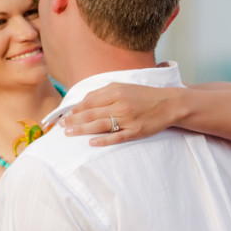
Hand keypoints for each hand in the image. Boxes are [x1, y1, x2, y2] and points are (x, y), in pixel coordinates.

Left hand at [59, 83, 180, 145]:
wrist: (169, 103)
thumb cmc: (143, 96)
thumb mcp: (123, 87)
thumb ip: (103, 93)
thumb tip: (82, 102)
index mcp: (116, 92)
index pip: (90, 101)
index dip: (76, 109)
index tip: (65, 115)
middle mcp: (120, 104)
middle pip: (91, 113)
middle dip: (74, 120)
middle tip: (61, 126)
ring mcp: (128, 119)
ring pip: (100, 125)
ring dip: (82, 129)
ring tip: (69, 133)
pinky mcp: (135, 131)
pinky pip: (116, 137)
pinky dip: (103, 140)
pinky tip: (91, 142)